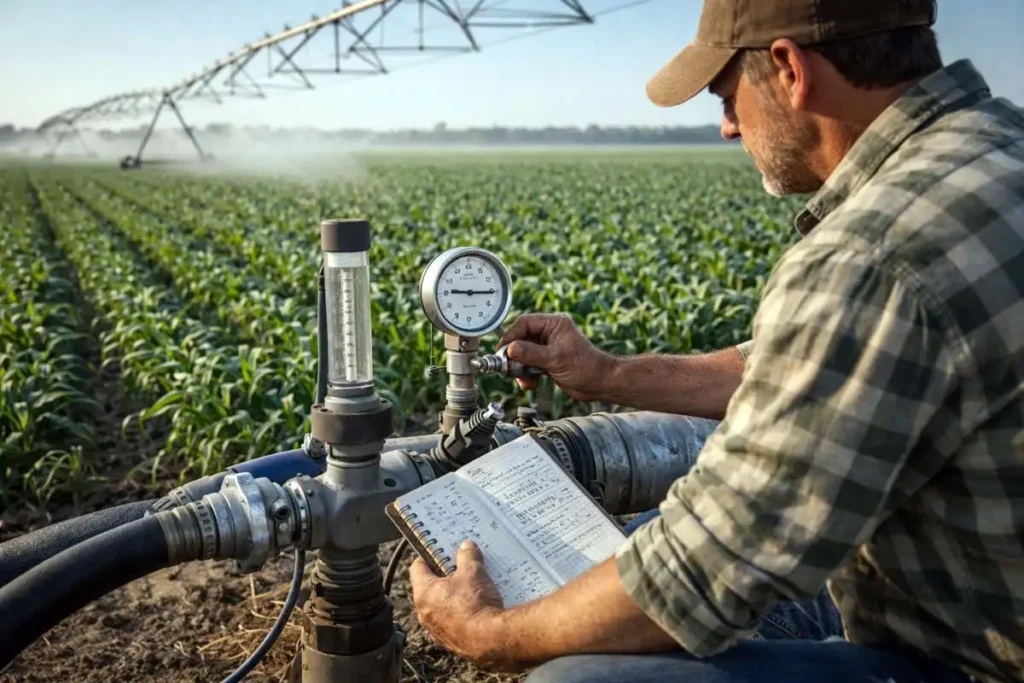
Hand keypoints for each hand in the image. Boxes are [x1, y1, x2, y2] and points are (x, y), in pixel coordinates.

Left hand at [410, 540, 514, 670]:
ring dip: (453, 597)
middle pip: (430, 588)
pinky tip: (478, 607)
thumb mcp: (473, 571)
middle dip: (445, 577)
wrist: (490, 639)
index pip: (417, 568)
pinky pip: (453, 622)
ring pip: (441, 607)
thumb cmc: (475, 604)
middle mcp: (424, 613)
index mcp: (423, 593)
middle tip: (460, 568)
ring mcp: (437, 630)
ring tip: (472, 588)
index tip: (439, 551)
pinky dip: (461, 614)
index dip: (428, 556)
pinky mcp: (451, 642)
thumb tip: (466, 547)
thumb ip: (467, 556)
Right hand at [497, 313, 615, 400]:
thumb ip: (530, 353)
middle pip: (521, 339)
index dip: (511, 336)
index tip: (503, 350)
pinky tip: (531, 383)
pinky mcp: (547, 362)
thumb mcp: (555, 359)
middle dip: (514, 356)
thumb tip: (510, 349)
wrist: (599, 384)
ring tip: (523, 378)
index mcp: (554, 324)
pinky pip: (529, 365)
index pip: (525, 323)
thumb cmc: (586, 366)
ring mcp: (547, 348)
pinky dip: (526, 375)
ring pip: (523, 354)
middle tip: (508, 367)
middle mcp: (550, 333)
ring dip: (520, 368)